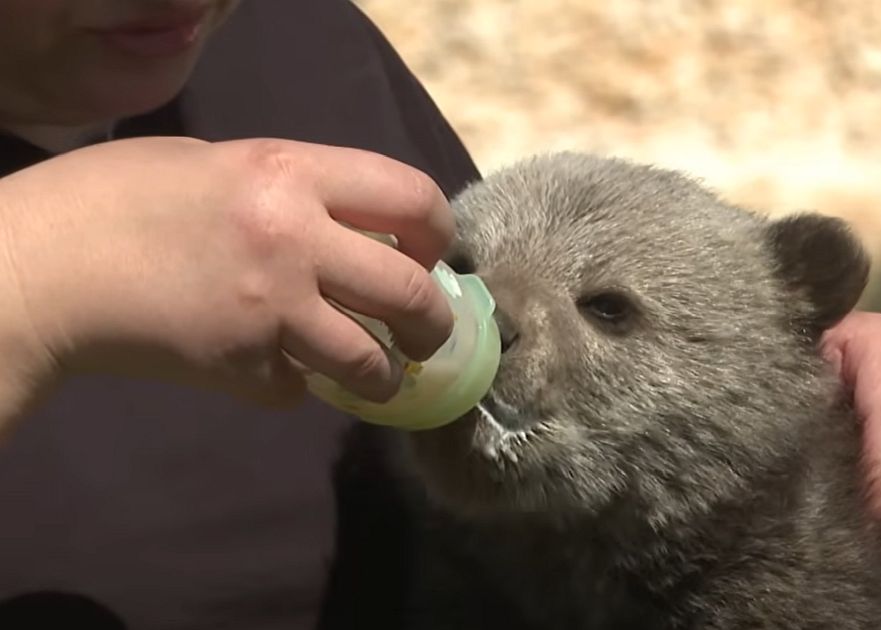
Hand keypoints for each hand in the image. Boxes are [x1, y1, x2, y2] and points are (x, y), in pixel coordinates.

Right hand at [0, 137, 454, 421]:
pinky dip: (294, 386)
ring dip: (380, 373)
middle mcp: (295, 241)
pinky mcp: (240, 368)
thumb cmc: (119, 197)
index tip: (431, 252)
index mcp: (291, 174)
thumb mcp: (218, 163)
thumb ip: (293, 188)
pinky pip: (296, 390)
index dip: (437, 230)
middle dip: (433, 322)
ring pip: (369, 360)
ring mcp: (271, 311)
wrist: (45, 268)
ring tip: (373, 374)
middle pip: (411, 292)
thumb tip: (351, 224)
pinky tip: (273, 370)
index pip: (411, 196)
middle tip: (426, 332)